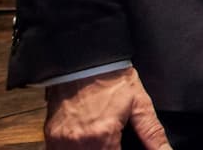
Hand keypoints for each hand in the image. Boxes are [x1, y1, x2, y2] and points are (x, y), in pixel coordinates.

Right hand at [44, 67, 171, 149]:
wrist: (83, 61)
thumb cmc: (112, 79)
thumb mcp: (139, 103)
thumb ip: (152, 133)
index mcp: (101, 135)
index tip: (121, 147)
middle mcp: (77, 142)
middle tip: (114, 142)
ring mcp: (59, 140)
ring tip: (103, 142)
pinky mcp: (50, 135)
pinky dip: (75, 149)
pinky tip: (87, 142)